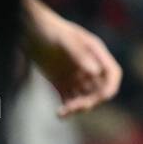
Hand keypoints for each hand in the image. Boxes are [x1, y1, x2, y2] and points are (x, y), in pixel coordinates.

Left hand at [21, 0, 122, 116]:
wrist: (30, 30)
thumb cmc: (49, 30)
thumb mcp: (65, 39)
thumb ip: (80, 55)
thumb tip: (96, 72)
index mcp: (96, 54)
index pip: (112, 73)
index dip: (111, 86)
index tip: (103, 98)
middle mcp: (89, 67)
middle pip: (100, 90)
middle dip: (91, 101)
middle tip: (75, 107)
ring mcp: (76, 76)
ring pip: (85, 98)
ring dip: (78, 107)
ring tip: (63, 112)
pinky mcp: (62, 83)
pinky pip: (69, 100)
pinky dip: (67, 108)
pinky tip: (59, 113)